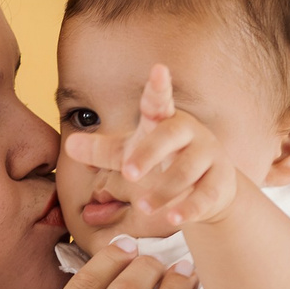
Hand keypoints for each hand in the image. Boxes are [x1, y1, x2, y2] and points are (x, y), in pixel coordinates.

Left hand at [61, 65, 239, 228]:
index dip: (158, 87)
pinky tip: (174, 219)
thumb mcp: (130, 154)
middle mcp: (189, 133)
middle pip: (169, 136)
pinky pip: (206, 194)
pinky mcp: (220, 182)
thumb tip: (69, 145)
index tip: (158, 69)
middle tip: (128, 173)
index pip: (159, 101)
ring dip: (164, 189)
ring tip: (143, 206)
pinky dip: (189, 208)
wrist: (208, 189)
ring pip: (187, 169)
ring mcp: (208, 156)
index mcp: (164, 121)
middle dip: (149, 153)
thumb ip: (102, 151)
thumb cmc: (163, 162)